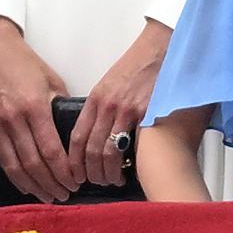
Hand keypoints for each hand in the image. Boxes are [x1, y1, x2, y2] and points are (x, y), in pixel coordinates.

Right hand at [0, 15, 73, 202]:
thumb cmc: (20, 60)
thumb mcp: (50, 79)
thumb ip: (60, 106)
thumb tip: (72, 130)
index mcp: (34, 105)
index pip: (52, 150)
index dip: (65, 171)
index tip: (75, 181)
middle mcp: (13, 118)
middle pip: (34, 164)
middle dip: (52, 184)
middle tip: (64, 194)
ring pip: (15, 167)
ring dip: (33, 186)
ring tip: (48, 195)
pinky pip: (0, 159)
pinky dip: (14, 175)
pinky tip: (26, 183)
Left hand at [70, 19, 169, 186]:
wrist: (159, 49)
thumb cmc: (138, 66)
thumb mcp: (111, 84)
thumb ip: (102, 108)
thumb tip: (96, 134)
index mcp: (96, 99)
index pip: (76, 137)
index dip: (73, 161)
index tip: (75, 174)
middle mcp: (107, 106)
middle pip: (89, 149)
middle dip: (89, 172)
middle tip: (94, 183)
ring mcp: (125, 111)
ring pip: (107, 152)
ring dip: (107, 173)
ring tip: (112, 181)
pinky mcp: (144, 114)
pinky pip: (129, 146)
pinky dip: (125, 164)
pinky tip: (128, 171)